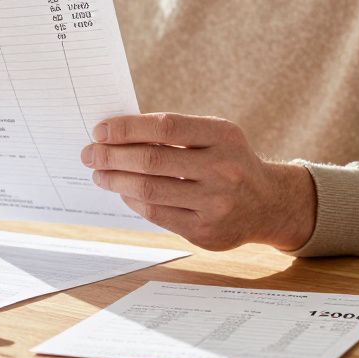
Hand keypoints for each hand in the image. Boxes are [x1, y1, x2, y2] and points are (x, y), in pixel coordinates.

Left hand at [79, 113, 315, 251]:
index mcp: (223, 136)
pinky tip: (122, 192)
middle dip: (112, 155)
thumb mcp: (215, 137)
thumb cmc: (229, 162)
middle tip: (89, 153)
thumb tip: (116, 134)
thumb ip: (174, 133)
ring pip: (150, 189)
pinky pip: (157, 214)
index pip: (166, 127)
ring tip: (99, 173)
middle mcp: (223, 169)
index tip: (100, 130)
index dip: (128, 128)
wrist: (269, 204)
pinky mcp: (206, 231)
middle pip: (152, 159)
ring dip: (115, 180)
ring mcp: (216, 203)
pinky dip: (133, 201)